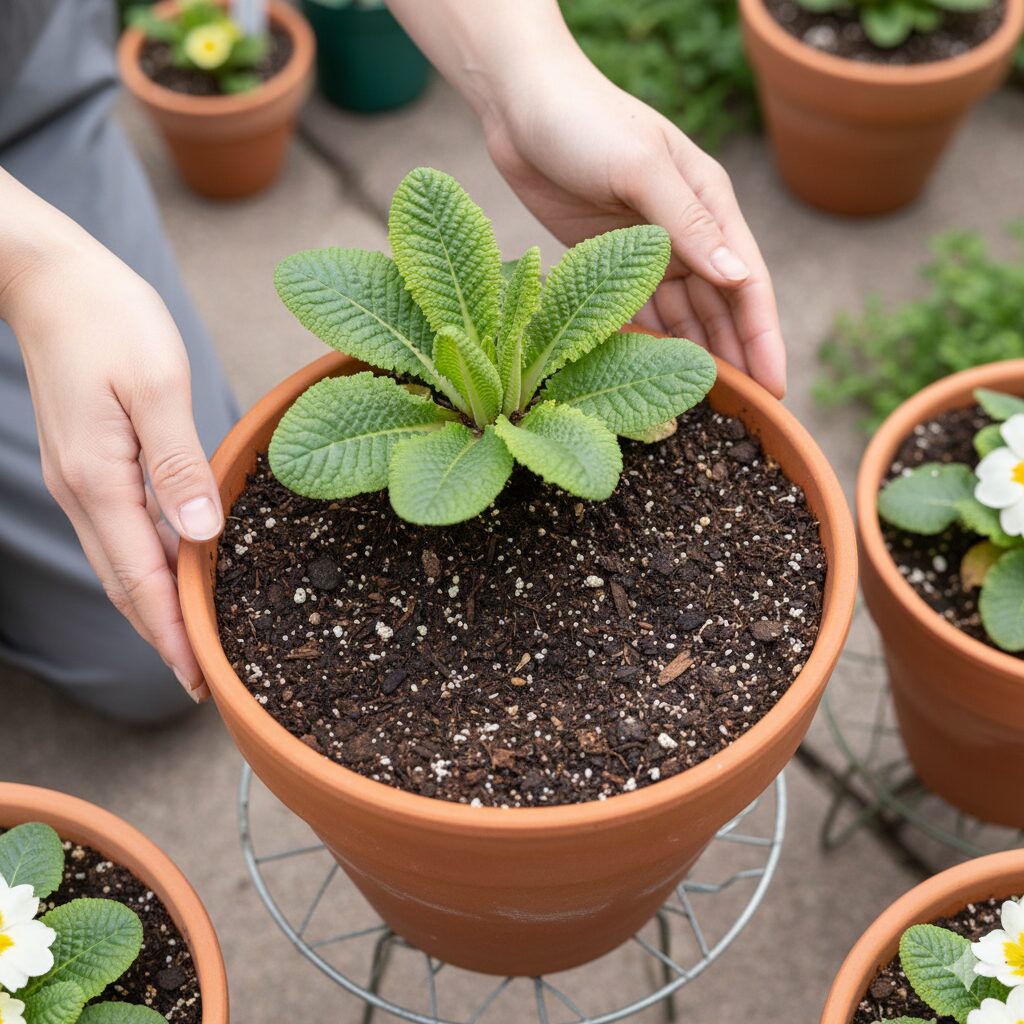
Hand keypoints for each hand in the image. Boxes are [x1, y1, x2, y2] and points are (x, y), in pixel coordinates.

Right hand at [2, 226, 221, 702]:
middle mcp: (86, 493)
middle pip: (127, 584)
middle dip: (163, 634)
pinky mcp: (91, 465)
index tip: (199, 678)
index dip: (172, 631)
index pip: (143, 578)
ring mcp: (83, 481)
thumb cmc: (108, 321)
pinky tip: (176, 571)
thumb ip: (179, 464)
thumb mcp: (156, 386)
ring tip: (192, 640)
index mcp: (100, 482)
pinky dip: (150, 565)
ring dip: (155, 606)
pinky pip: (123, 532)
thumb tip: (202, 533)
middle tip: (201, 679)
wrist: (52, 280)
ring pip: (123, 563)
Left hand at [482, 58, 785, 397]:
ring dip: (695, 354)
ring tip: (705, 403)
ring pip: (682, 314)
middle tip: (744, 412)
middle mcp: (684, 231)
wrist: (520, 107)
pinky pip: (638, 310)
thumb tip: (740, 279)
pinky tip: (657, 369)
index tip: (774, 387)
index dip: (763, 336)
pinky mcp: (608, 261)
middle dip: (734, 356)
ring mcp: (647, 249)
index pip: (747, 281)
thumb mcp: (641, 167)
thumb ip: (689, 224)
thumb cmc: (585, 120)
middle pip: (719, 307)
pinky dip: (650, 339)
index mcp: (709, 203)